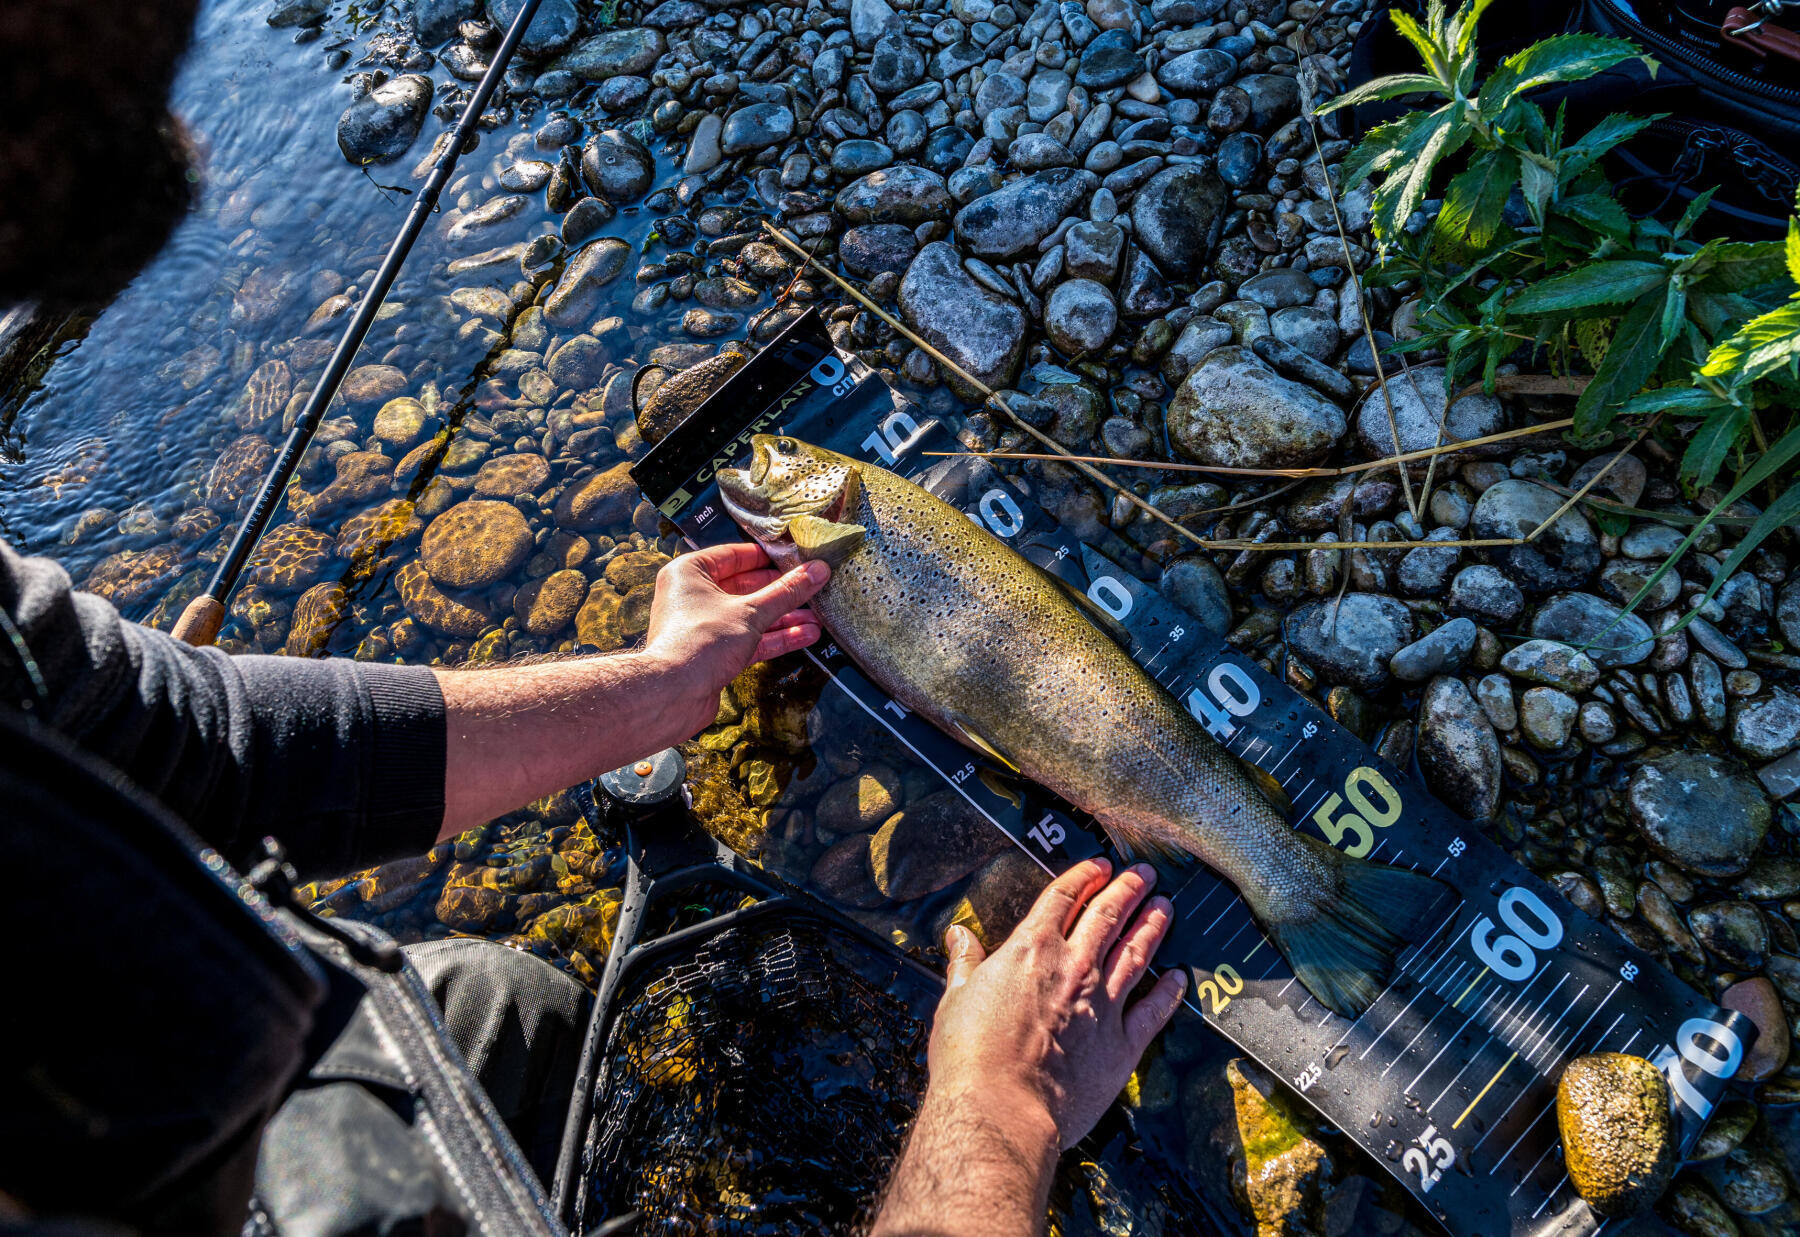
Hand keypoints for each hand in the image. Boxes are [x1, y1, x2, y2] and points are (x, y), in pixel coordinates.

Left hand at [640, 543, 829, 737]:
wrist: (673, 695)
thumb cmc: (696, 643)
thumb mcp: (750, 612)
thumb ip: (786, 593)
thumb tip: (815, 572)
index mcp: (690, 573)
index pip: (734, 555)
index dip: (767, 557)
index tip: (794, 557)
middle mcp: (693, 596)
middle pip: (745, 587)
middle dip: (781, 592)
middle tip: (811, 587)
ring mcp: (704, 626)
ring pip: (750, 616)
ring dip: (783, 617)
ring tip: (817, 616)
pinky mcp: (714, 653)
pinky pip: (749, 639)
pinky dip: (774, 637)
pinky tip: (803, 635)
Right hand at [927, 858, 1186, 1150]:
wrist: (1001, 1108)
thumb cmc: (970, 1058)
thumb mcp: (956, 1000)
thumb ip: (964, 964)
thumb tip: (958, 937)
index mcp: (1031, 950)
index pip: (1063, 898)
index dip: (1083, 877)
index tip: (1098, 866)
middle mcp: (1074, 967)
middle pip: (1108, 916)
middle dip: (1128, 890)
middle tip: (1144, 875)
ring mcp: (1103, 1004)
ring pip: (1136, 952)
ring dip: (1152, 926)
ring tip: (1165, 907)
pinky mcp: (1122, 1044)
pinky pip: (1154, 1010)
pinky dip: (1169, 991)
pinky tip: (1179, 977)